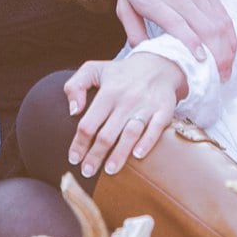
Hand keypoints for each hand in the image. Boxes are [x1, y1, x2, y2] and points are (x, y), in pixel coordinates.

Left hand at [63, 53, 187, 177]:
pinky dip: (147, 142)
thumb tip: (73, 111)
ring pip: (130, 134)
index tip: (73, 159)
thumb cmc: (121, 73)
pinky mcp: (164, 110)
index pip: (88, 124)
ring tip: (109, 171)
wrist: (159, 64)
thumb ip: (75, 86)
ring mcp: (146, 106)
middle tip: (87, 172)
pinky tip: (138, 156)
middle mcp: (126, 100)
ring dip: (119, 155)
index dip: (79, 144)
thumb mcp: (93, 70)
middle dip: (95, 156)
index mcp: (108, 92)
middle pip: (107, 134)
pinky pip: (156, 129)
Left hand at [118, 0, 235, 77]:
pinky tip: (230, 50)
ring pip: (220, 23)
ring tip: (228, 69)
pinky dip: (229, 35)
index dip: (192, 45)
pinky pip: (223, 14)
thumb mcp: (123, 1)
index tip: (201, 63)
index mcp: (154, 0)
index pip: (178, 25)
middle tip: (220, 78)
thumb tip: (145, 55)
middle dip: (218, 56)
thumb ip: (132, 30)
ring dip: (228, 49)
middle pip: (207, 28)